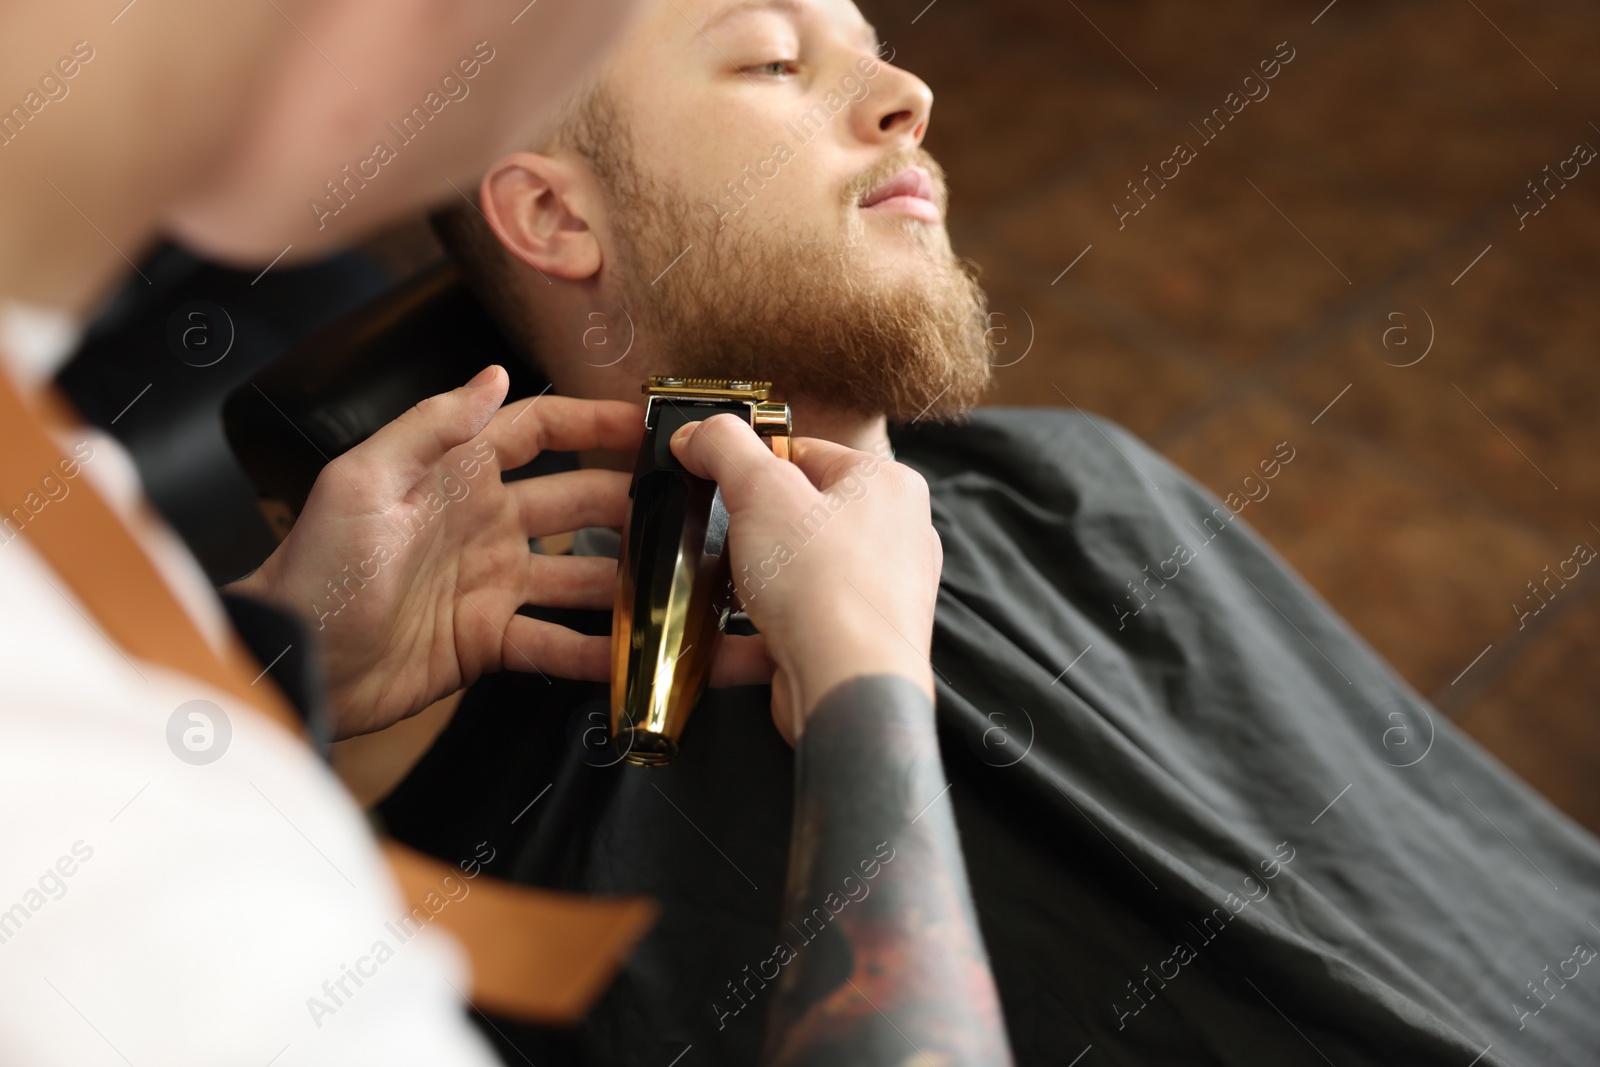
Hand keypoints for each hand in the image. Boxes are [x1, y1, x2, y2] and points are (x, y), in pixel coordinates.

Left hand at [230, 366, 643, 738]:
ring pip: (581, 574)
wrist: (296, 660)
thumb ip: (432, 426)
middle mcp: (484, 524)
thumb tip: (493, 376)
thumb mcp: (364, 480)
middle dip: (631, 501)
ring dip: (626, 580)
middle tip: (686, 509)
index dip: (591, 423)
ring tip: (677, 585)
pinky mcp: (489, 640)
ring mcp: (492, 584)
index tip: (645, 423)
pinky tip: (632, 656)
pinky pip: (556, 641)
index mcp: (456, 475)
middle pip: (578, 501)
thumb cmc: (316, 568)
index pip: (538, 431)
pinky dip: (595, 653)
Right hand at [669, 414, 940, 742]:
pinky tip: (715, 636)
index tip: (713, 474)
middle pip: (799, 515)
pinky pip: (791, 623)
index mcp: (886, 485)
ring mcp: (876, 594)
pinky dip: (751, 630)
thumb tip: (699, 432)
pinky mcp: (852, 641)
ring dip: (747, 582)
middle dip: (749, 529)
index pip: (807, 452)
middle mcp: (894, 537)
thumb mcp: (761, 491)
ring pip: (794, 574)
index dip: (752, 463)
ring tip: (714, 585)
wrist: (846, 686)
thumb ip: (725, 448)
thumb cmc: (825, 586)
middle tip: (716, 534)